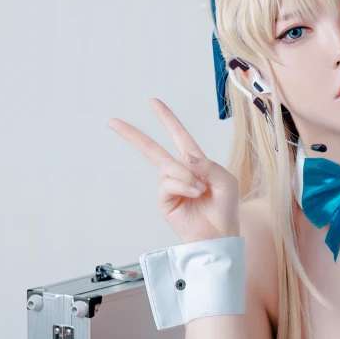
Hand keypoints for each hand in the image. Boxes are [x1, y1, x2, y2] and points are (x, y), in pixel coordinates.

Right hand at [107, 99, 240, 243]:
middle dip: (133, 135)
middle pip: (152, 149)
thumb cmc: (225, 209)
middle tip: (113, 121)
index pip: (179, 136)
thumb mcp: (225, 181)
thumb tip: (185, 157)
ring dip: (186, 176)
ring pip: (168, 167)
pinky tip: (194, 193)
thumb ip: (208, 165)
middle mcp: (180, 173)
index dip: (167, 119)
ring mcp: (170, 187)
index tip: (153, 102)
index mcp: (196, 164)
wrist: (220, 236)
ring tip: (201, 190)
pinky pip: (168, 183)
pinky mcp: (165, 201)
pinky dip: (183, 185)